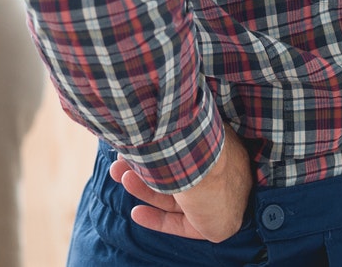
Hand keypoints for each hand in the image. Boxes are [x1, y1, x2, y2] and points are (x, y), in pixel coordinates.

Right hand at [110, 126, 252, 241]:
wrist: (203, 161)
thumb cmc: (188, 137)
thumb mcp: (170, 126)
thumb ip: (158, 126)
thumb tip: (134, 116)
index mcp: (218, 143)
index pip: (185, 150)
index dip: (156, 152)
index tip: (134, 144)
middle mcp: (222, 169)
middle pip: (178, 175)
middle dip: (145, 170)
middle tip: (120, 161)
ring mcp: (222, 197)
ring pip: (177, 198)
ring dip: (145, 189)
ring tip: (119, 175)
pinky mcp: (216, 224)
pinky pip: (183, 223)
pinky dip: (158, 219)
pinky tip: (137, 213)